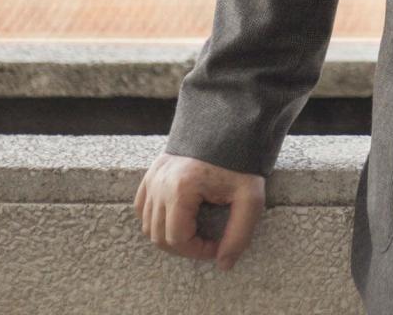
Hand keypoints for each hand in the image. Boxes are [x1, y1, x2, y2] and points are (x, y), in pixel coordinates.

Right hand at [135, 150, 266, 271]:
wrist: (232, 128)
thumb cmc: (241, 162)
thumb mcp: (250, 199)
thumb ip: (239, 235)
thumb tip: (224, 264)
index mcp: (181, 188)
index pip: (177, 239)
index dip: (197, 251)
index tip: (216, 245)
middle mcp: (160, 183)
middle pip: (159, 236)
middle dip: (184, 247)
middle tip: (206, 242)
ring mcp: (152, 177)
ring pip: (148, 225)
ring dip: (169, 235)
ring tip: (195, 230)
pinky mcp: (151, 173)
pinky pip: (142, 207)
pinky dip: (156, 219)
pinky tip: (179, 218)